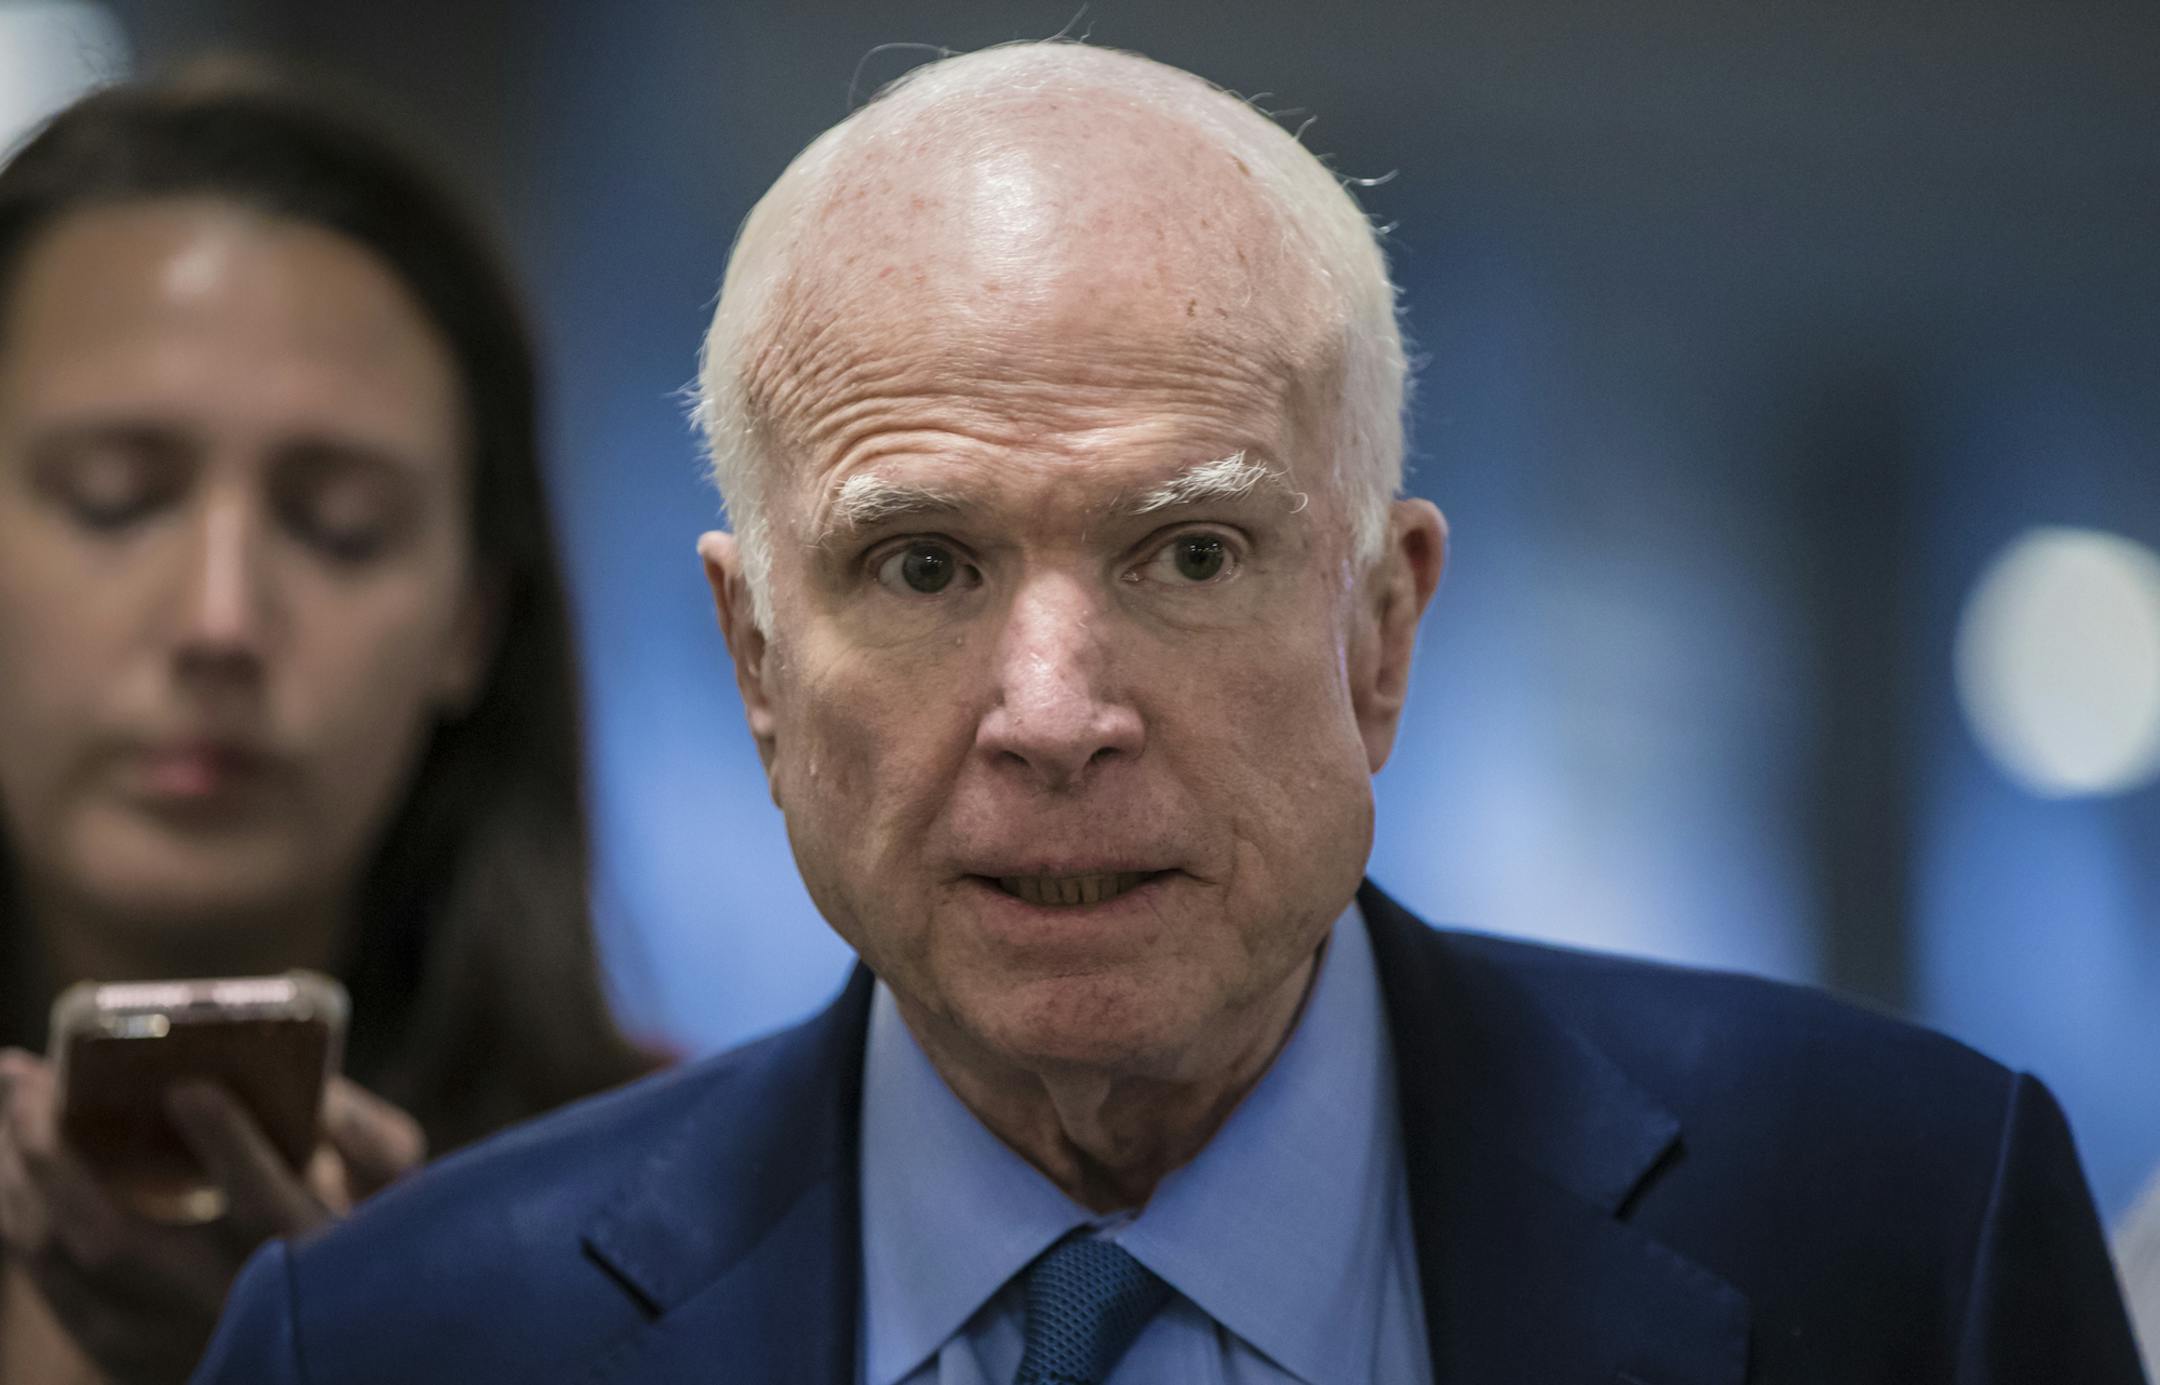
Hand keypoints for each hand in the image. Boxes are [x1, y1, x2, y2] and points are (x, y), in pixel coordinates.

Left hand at [0, 1049, 423, 1383]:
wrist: (301, 1344)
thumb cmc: (350, 1242)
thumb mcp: (391, 1193)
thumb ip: (374, 1141)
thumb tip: (324, 1099)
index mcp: (309, 1261)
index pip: (267, 1206)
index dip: (230, 1145)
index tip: (189, 1089)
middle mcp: (225, 1312)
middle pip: (114, 1242)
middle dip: (55, 1154)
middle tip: (25, 1072)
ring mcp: (162, 1341)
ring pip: (63, 1261)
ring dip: (17, 1175)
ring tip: (12, 1092)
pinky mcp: (121, 1353)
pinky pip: (49, 1283)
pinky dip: (21, 1216)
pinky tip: (14, 1162)